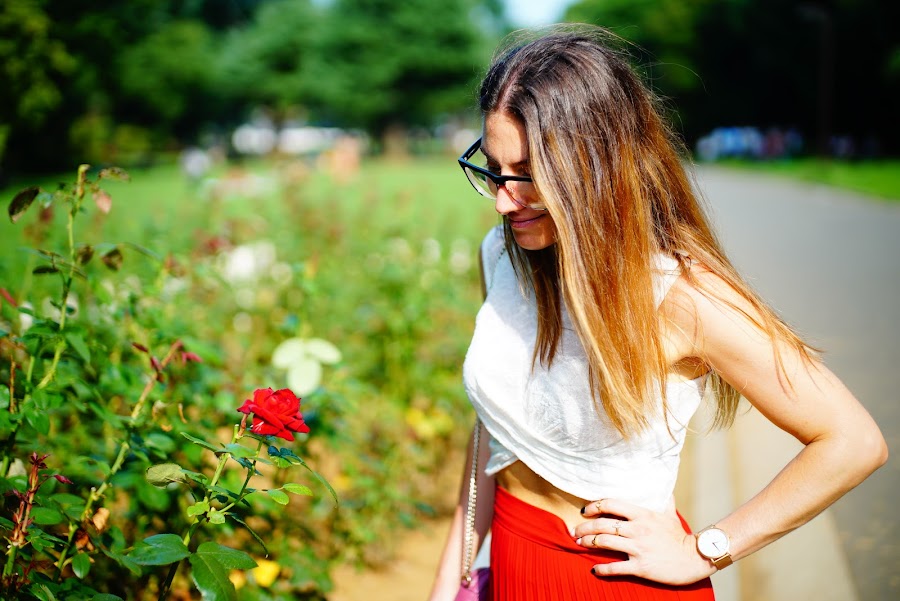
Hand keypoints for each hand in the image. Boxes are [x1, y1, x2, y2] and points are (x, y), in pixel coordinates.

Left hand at [571, 498, 714, 585]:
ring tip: (578, 544)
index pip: (611, 504)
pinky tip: (594, 569)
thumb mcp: (669, 513)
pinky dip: (602, 569)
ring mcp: (638, 548)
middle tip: (574, 531)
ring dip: (587, 543)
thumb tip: (662, 485)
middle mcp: (638, 529)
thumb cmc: (680, 536)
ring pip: (604, 543)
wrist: (695, 558)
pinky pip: (615, 567)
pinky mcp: (640, 566)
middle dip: (584, 528)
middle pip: (603, 524)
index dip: (594, 506)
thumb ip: (663, 499)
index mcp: (642, 515)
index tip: (584, 510)